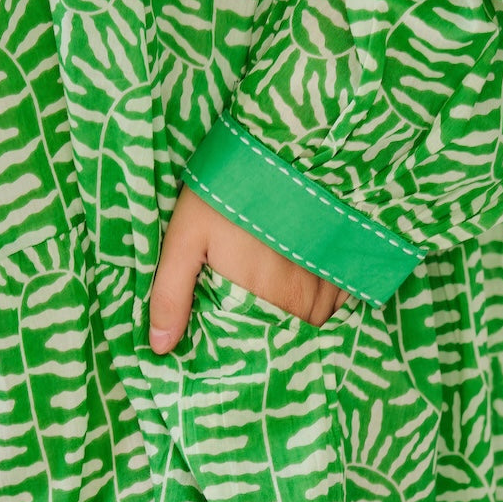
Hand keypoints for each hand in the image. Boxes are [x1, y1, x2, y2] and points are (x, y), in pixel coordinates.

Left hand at [148, 187, 348, 352]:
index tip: (242, 354)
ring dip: (300, 321)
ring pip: (317, 319)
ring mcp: (325, 274)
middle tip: (258, 333)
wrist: (274, 147)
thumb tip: (161, 346)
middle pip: (293, 335)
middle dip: (277, 339)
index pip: (262, 347)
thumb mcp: (184, 238)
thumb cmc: (223, 193)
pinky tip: (305, 290)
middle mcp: (300, 293)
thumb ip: (171, 294)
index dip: (253, 354)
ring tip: (278, 313)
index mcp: (262, 296)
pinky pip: (339, 297)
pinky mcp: (340, 255)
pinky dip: (325, 301)